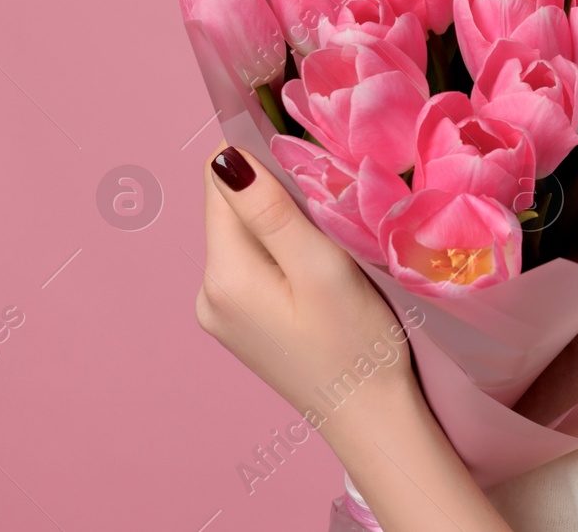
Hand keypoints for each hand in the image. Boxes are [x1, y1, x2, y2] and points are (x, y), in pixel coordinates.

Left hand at [196, 141, 419, 438]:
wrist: (370, 418)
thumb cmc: (356, 344)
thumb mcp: (320, 270)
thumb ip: (271, 213)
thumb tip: (223, 158)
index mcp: (223, 275)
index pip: (218, 182)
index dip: (260, 158)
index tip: (310, 162)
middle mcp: (208, 294)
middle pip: (229, 209)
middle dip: (274, 193)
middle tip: (332, 206)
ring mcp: (221, 313)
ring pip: (245, 236)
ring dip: (282, 224)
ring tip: (330, 241)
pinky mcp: (242, 325)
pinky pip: (253, 265)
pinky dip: (283, 253)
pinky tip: (318, 271)